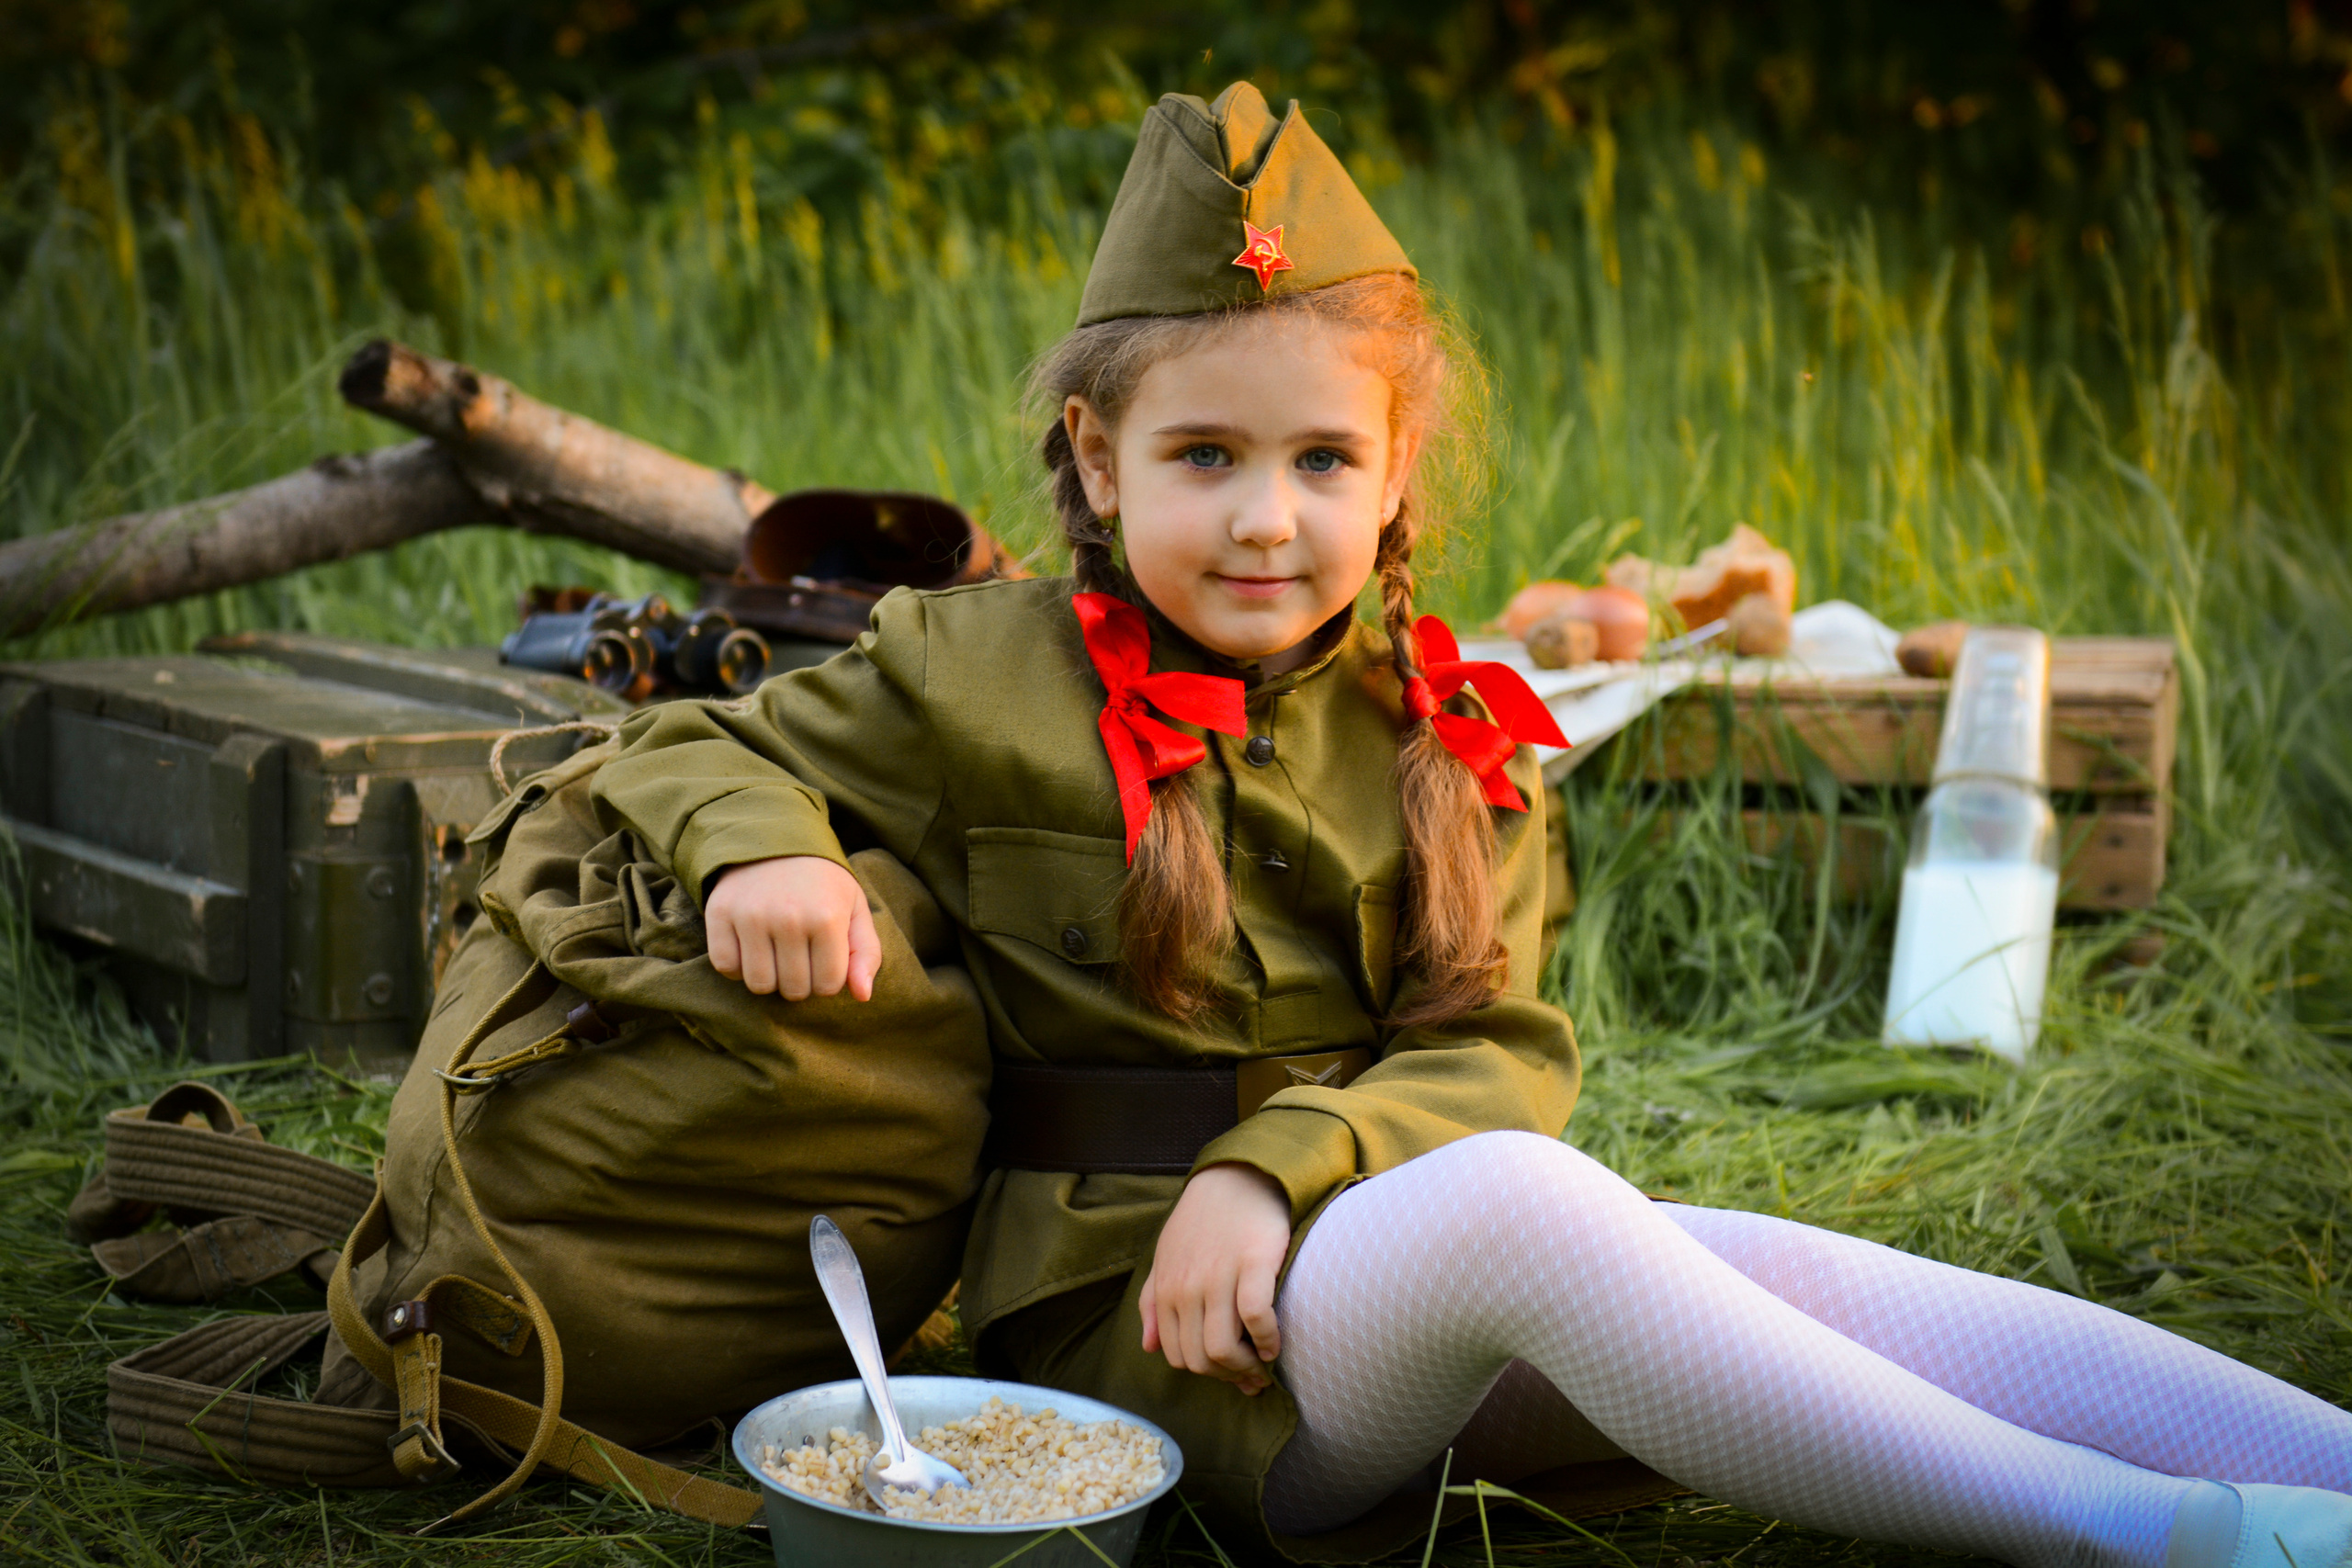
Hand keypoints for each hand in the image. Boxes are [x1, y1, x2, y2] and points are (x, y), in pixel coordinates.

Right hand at [704, 855, 879, 1000]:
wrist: (774, 837)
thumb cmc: (821, 882)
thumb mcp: (855, 908)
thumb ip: (866, 953)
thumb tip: (862, 996)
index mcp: (827, 917)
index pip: (828, 986)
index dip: (827, 978)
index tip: (823, 957)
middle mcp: (789, 918)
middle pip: (794, 990)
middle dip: (800, 981)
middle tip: (799, 955)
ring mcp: (751, 916)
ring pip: (759, 985)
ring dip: (769, 978)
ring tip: (775, 953)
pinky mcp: (720, 913)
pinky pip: (725, 967)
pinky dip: (737, 966)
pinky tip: (750, 947)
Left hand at [1138, 1163, 1292, 1395]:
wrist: (1236, 1176)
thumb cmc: (1202, 1220)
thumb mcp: (1166, 1257)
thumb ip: (1152, 1302)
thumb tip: (1149, 1347)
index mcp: (1165, 1289)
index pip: (1178, 1355)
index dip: (1207, 1373)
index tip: (1229, 1371)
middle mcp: (1186, 1286)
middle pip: (1201, 1359)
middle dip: (1228, 1376)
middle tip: (1251, 1376)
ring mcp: (1218, 1276)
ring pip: (1223, 1349)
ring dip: (1247, 1367)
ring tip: (1262, 1361)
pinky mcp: (1252, 1263)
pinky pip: (1255, 1318)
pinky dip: (1267, 1341)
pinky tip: (1273, 1343)